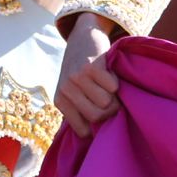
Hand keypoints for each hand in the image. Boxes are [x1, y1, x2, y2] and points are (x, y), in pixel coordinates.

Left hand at [54, 14, 119, 138]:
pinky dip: (115, 81)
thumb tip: (95, 138)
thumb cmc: (81, 71)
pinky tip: (109, 74)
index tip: (104, 117)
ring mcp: (77, 77)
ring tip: (109, 86)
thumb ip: (80, 110)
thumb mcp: (73, 91)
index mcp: (60, 101)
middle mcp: (66, 90)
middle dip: (110, 112)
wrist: (83, 38)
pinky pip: (112, 86)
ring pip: (106, 102)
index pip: (83, 130)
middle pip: (96, 116)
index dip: (98, 126)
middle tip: (113, 101)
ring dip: (114, 96)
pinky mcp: (91, 66)